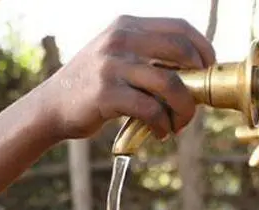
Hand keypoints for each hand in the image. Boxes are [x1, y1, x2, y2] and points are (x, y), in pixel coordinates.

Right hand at [39, 16, 215, 140]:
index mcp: (126, 26)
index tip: (208, 70)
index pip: (179, 27)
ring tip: (179, 124)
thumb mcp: (114, 57)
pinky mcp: (106, 94)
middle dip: (198, 81)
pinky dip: (162, 124)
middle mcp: (120, 40)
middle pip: (181, 52)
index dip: (202, 48)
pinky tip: (160, 133)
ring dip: (183, 109)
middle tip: (197, 102)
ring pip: (170, 84)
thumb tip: (191, 73)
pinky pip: (150, 109)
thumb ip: (145, 55)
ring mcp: (112, 66)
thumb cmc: (89, 87)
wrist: (50, 107)